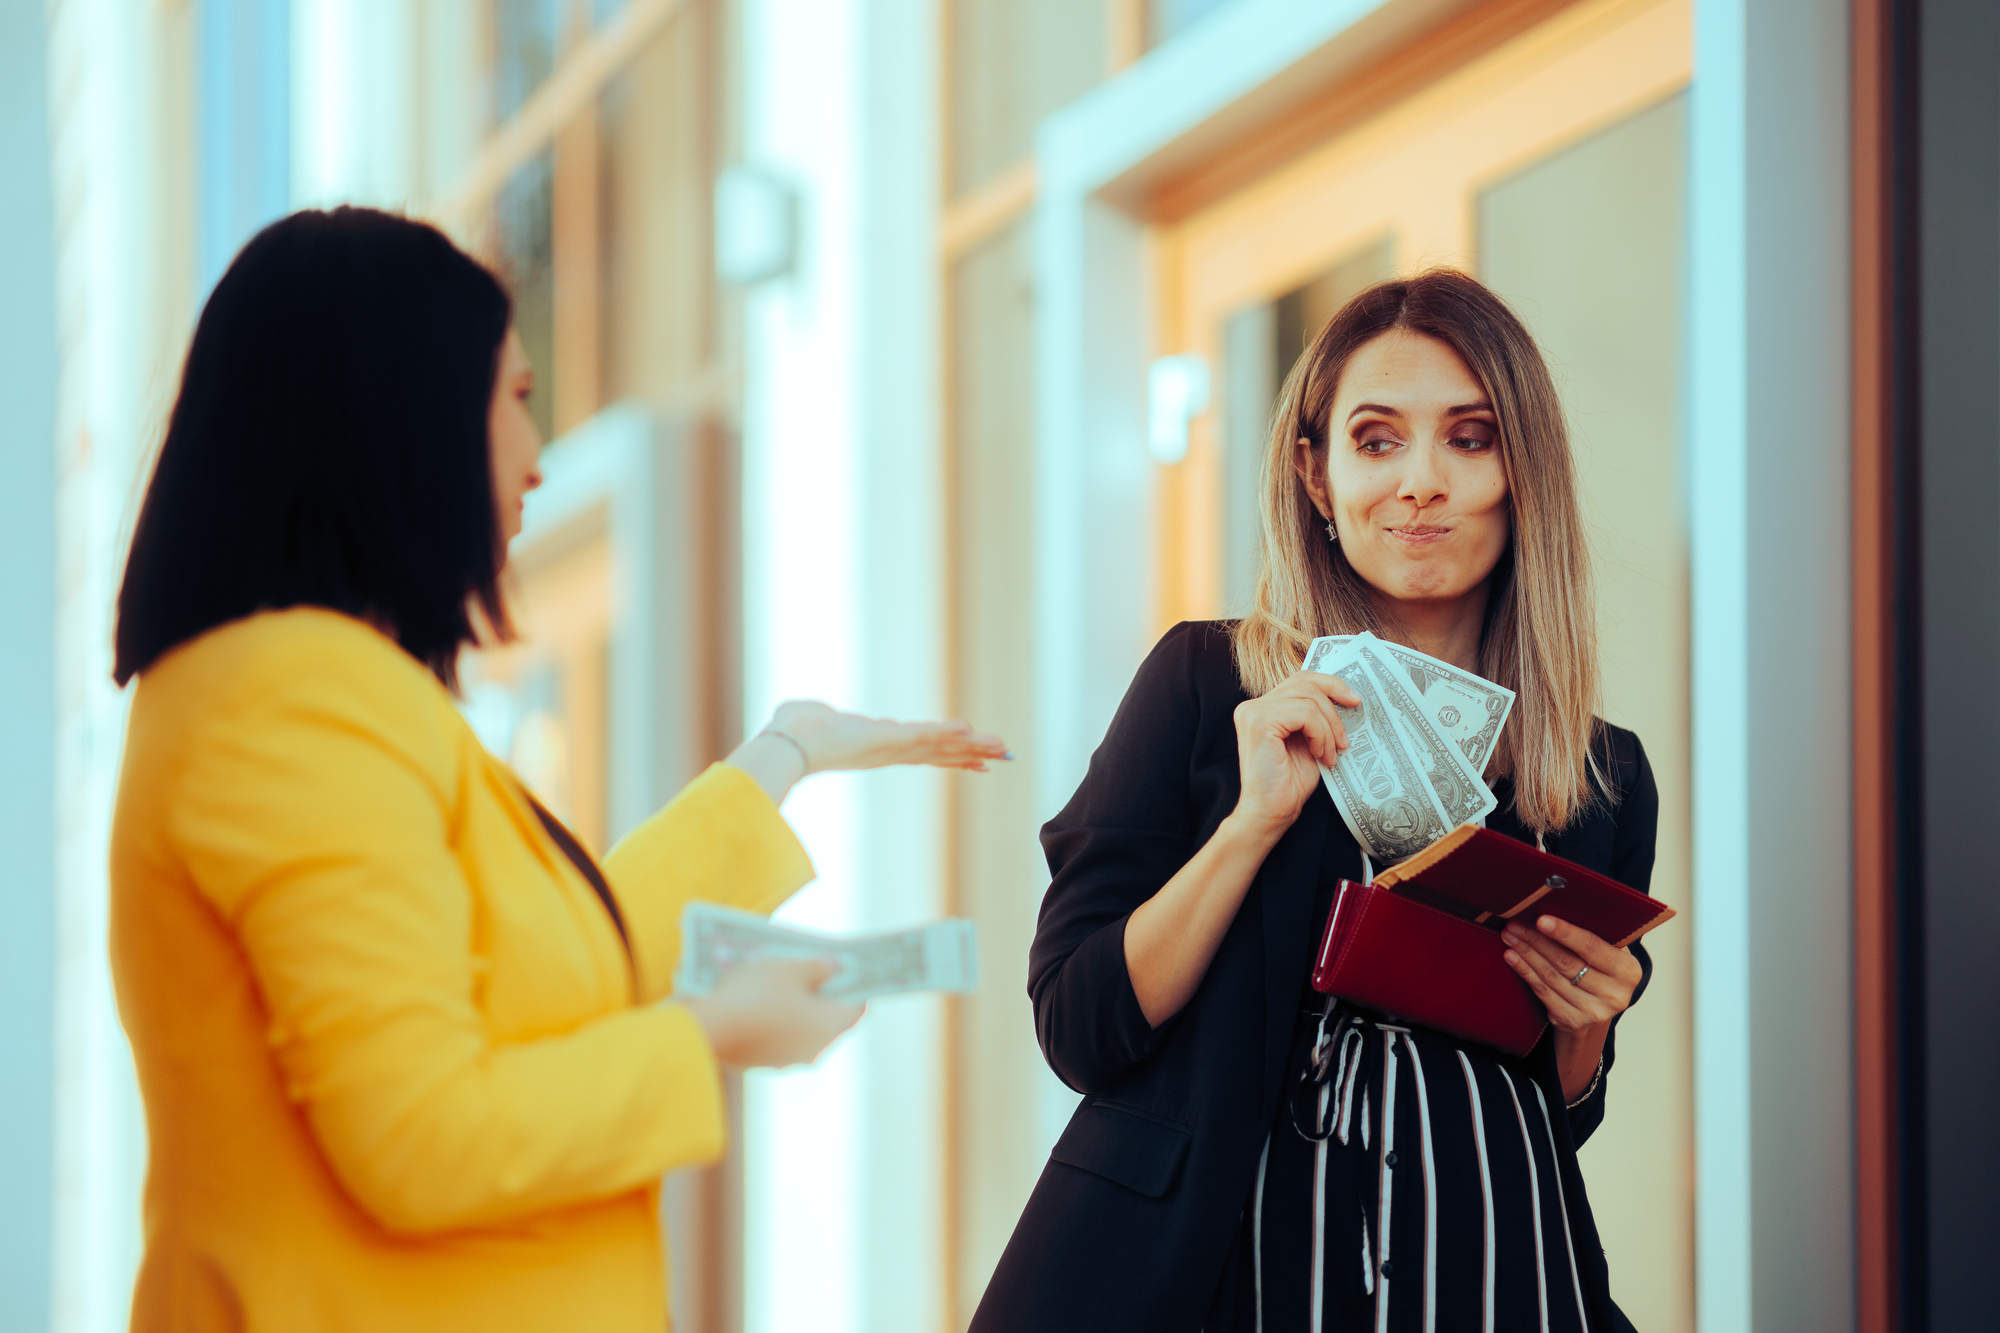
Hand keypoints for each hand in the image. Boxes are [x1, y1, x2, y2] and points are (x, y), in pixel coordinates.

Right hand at [679, 958, 862, 1068]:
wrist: (708, 1029)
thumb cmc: (756, 994)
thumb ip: (817, 967)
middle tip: (811, 965)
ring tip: (780, 978)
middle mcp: (815, 1050)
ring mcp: (788, 1060)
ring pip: (801, 1029)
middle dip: (822, 992)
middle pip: (828, 1018)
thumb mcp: (790, 969)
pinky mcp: (762, 1063)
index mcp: (830, 1027)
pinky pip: (777, 1037)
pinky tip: (759, 998)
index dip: (854, 984)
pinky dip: (775, 1019)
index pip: (856, 1006)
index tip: (845, 966)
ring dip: (796, 1006)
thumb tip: (832, 969)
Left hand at [764, 700, 1009, 773]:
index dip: (953, 757)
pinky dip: (944, 733)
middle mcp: (889, 752)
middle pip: (940, 753)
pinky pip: (920, 736)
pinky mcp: (884, 739)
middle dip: (973, 753)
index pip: (924, 753)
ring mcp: (889, 748)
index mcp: (879, 749)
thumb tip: (802, 711)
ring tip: (1000, 746)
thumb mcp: (813, 720)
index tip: (979, 762)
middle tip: (1005, 756)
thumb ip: (818, 716)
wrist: (785, 744)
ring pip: (938, 746)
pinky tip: (968, 731)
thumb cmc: (791, 732)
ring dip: (970, 745)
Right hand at [1227, 671, 1358, 837]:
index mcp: (1262, 708)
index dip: (1330, 684)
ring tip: (1331, 754)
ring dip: (1328, 728)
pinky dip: (1320, 735)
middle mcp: (1253, 706)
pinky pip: (1305, 714)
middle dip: (1334, 708)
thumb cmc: (1289, 784)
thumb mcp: (1308, 742)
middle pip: (1305, 683)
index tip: (1353, 700)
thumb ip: (1316, 718)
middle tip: (1345, 738)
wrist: (1270, 813)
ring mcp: (1253, 712)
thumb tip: (1347, 697)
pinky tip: (1321, 755)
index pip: (1300, 680)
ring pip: (1309, 700)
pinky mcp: (1259, 722)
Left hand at [1500, 916, 1642, 1032]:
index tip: (1541, 919)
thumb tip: (1560, 901)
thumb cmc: (1599, 969)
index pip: (1592, 947)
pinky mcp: (1573, 1021)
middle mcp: (1615, 994)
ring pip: (1551, 976)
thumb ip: (1595, 932)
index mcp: (1628, 970)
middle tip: (1515, 923)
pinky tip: (1512, 957)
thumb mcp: (1608, 950)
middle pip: (1567, 961)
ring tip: (1510, 935)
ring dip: (1526, 953)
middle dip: (1537, 940)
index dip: (1565, 933)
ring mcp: (1594, 1011)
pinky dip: (1524, 972)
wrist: (1596, 1008)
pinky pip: (1543, 992)